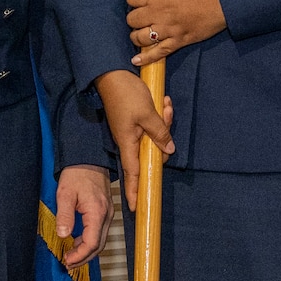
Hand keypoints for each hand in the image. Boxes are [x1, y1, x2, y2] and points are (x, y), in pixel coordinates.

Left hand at [54, 165, 112, 265]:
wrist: (89, 157)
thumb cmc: (77, 172)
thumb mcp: (65, 193)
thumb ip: (64, 215)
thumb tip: (63, 235)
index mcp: (97, 212)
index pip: (92, 243)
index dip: (79, 256)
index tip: (67, 260)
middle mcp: (106, 215)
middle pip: (98, 246)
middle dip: (83, 258)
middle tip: (68, 263)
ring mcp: (108, 213)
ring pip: (101, 240)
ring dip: (87, 251)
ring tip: (71, 256)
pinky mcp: (105, 210)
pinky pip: (100, 232)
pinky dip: (90, 241)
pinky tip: (78, 241)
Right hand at [95, 69, 174, 210]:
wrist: (112, 72)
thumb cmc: (126, 94)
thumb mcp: (147, 114)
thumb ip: (159, 133)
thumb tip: (169, 150)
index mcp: (128, 142)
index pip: (133, 173)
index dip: (134, 191)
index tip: (135, 207)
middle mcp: (129, 140)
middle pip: (151, 152)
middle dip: (164, 137)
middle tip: (167, 113)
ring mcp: (131, 131)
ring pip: (154, 136)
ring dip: (164, 121)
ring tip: (165, 103)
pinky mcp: (134, 121)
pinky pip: (151, 125)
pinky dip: (159, 115)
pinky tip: (163, 101)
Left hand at [127, 0, 226, 66]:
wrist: (221, 0)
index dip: (133, 0)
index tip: (137, 2)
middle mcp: (158, 13)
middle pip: (132, 19)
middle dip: (134, 19)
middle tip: (140, 19)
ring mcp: (167, 29)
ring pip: (140, 37)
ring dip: (137, 36)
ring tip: (140, 34)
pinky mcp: (177, 42)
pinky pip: (157, 53)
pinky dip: (145, 58)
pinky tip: (136, 60)